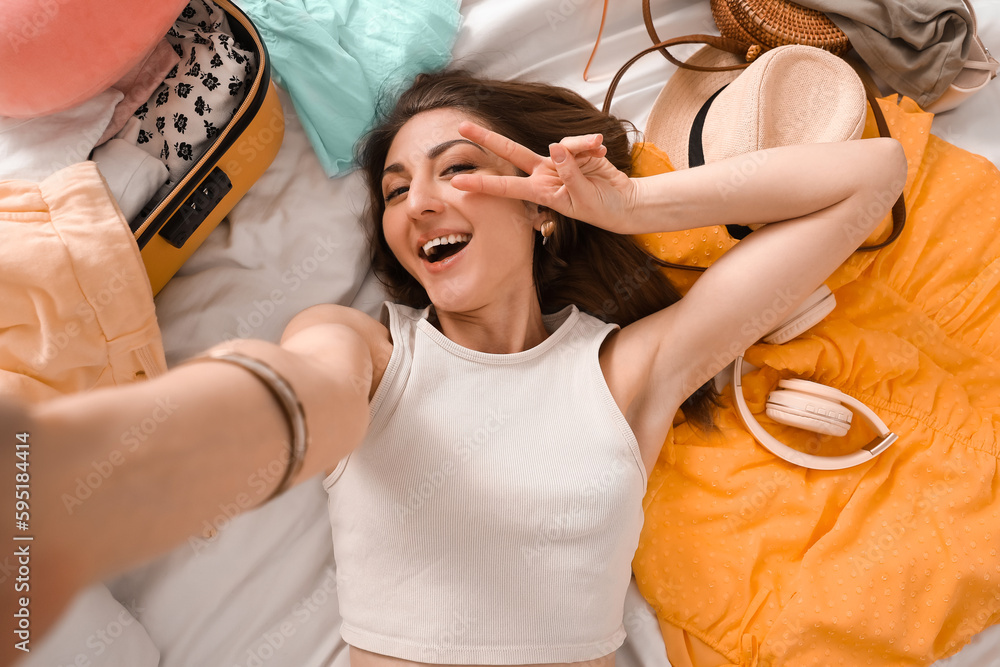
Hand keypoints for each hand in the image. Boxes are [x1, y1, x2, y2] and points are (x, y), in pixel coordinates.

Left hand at [450, 121, 637, 231]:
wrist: (623, 202)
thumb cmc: (600, 208)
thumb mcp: (581, 198)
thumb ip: (569, 173)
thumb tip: (556, 148)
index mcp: (540, 191)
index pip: (506, 187)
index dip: (482, 185)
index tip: (457, 184)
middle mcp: (543, 173)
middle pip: (511, 152)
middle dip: (486, 139)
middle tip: (461, 127)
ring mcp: (558, 160)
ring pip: (559, 144)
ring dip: (579, 147)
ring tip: (597, 152)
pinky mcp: (575, 150)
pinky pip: (577, 140)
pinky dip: (590, 144)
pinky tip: (601, 149)